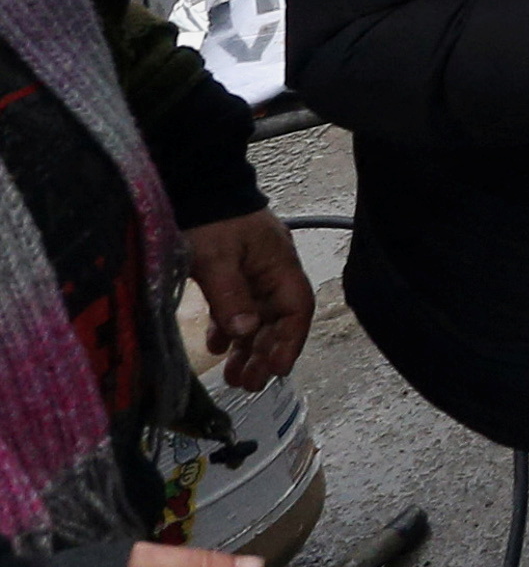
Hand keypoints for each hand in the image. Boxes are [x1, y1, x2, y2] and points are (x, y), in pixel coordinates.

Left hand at [183, 212, 312, 392]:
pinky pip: (238, 308)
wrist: (194, 183)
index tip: (275, 370)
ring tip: (235, 376)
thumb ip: (230, 296)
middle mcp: (271, 271)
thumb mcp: (216, 258)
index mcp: (279, 264)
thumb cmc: (208, 219)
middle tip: (248, 383)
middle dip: (266, 353)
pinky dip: (231, 330)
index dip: (289, 341)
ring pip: (258, 318)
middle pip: (278, 319)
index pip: (296, 309)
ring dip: (248, 347)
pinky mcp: (231, 272)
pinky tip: (218, 347)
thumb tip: (245, 334)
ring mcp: (252, 272)